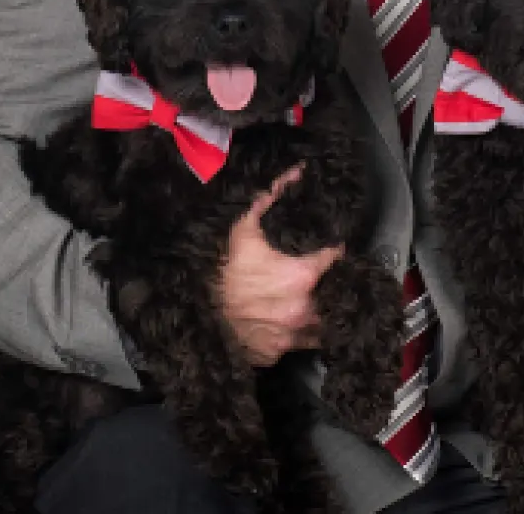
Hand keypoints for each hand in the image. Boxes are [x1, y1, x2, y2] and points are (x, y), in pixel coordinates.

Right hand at [216, 166, 343, 365]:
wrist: (187, 313)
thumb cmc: (218, 266)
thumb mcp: (242, 226)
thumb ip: (272, 196)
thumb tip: (298, 169)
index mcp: (301, 277)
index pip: (336, 259)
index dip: (335, 249)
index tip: (332, 244)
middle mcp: (302, 310)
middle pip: (332, 297)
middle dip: (327, 285)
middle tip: (315, 274)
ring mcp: (288, 337)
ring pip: (318, 327)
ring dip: (314, 313)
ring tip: (302, 300)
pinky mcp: (274, 355)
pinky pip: (293, 344)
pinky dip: (291, 334)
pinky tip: (279, 320)